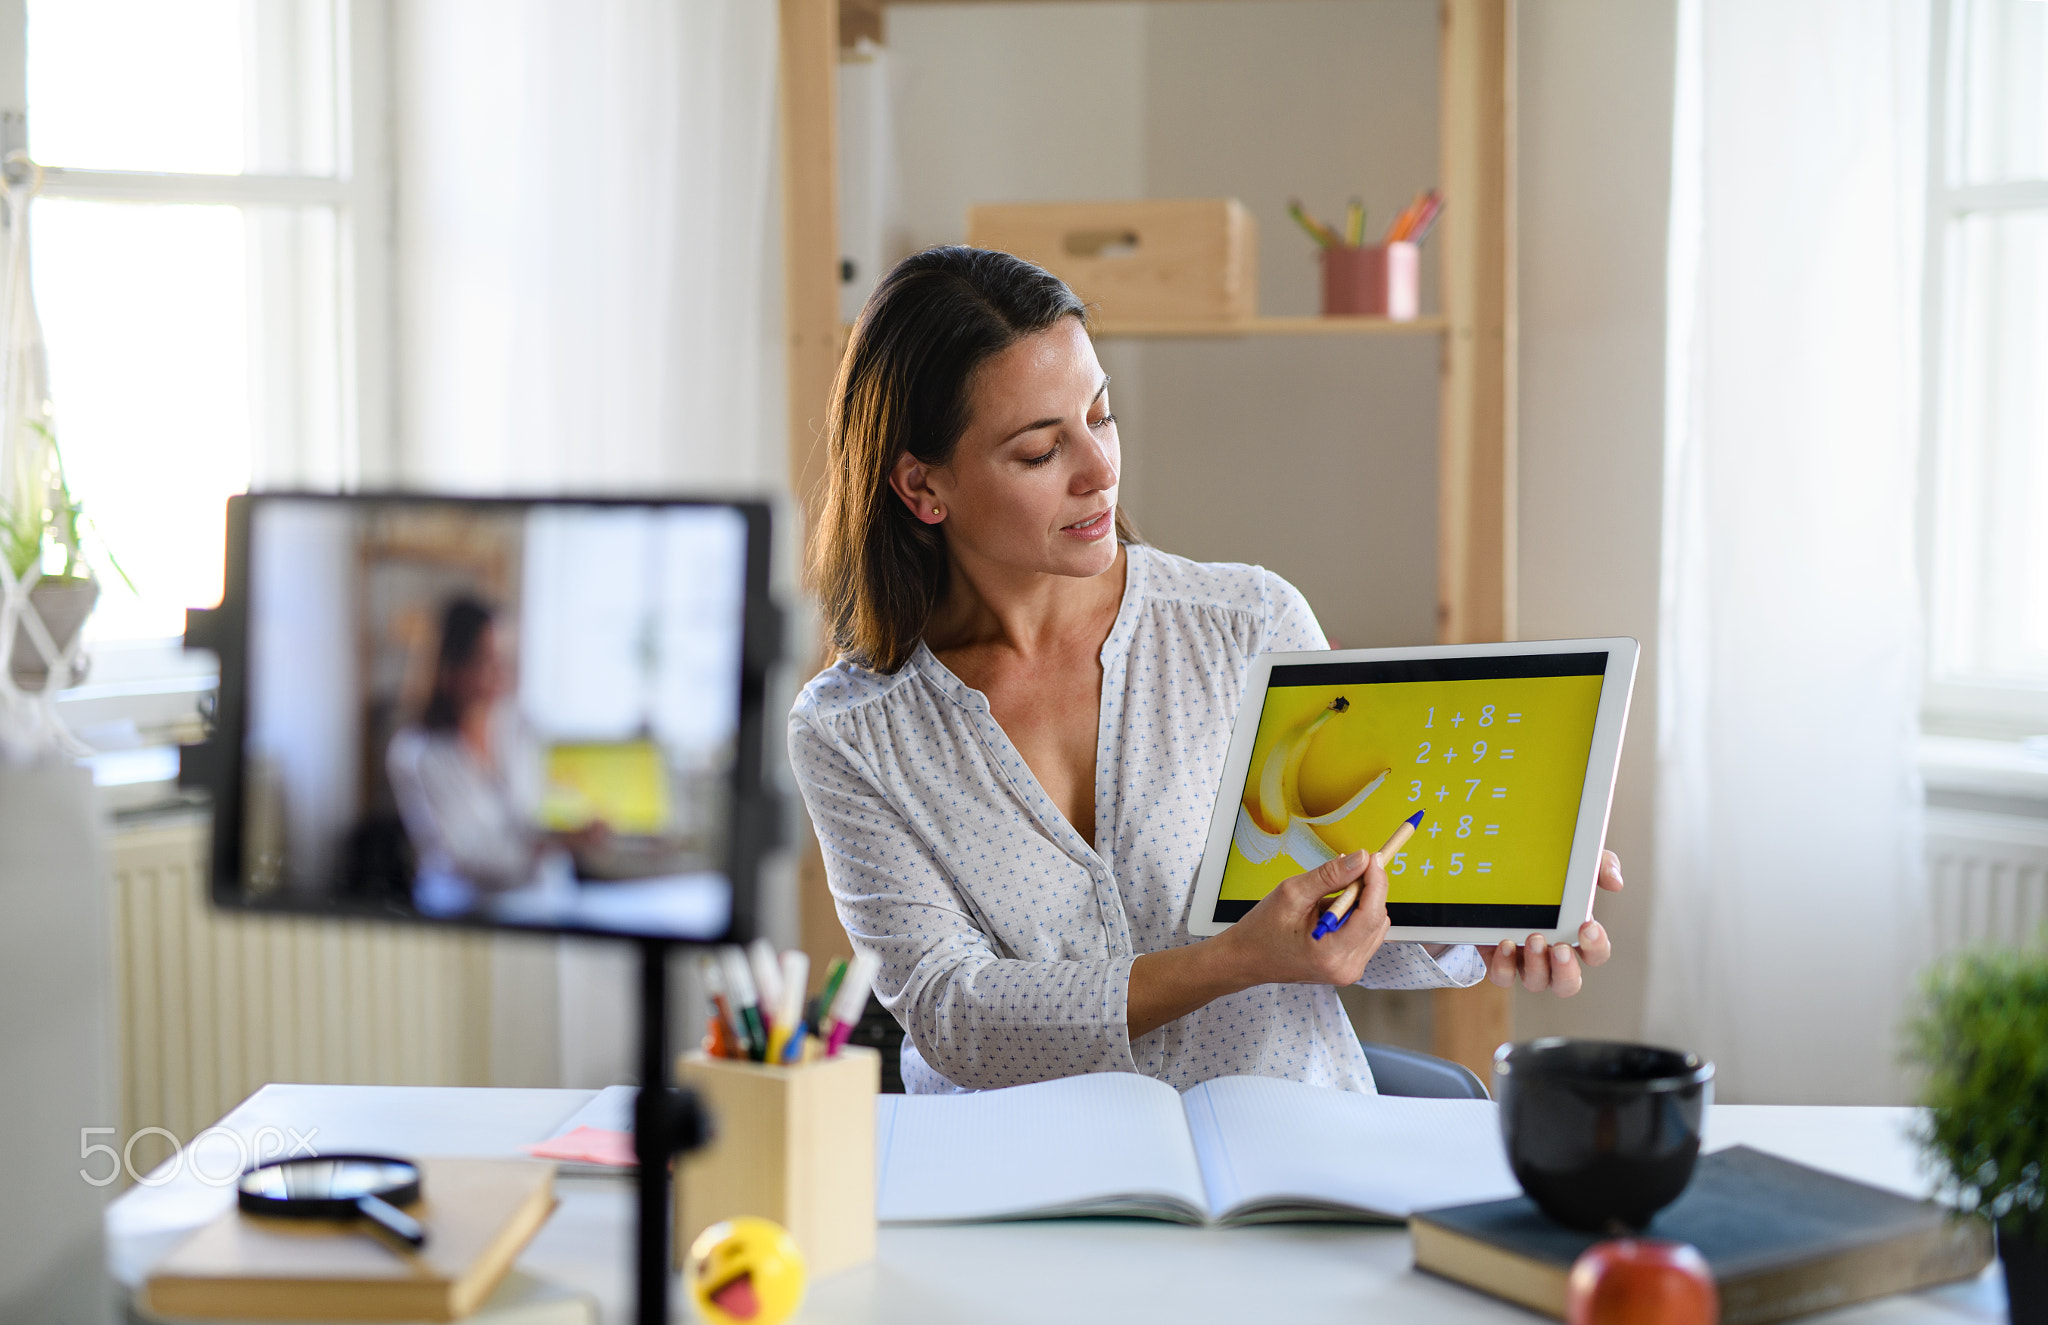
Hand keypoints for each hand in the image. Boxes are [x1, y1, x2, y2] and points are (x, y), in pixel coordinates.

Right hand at [1128, 851, 1392, 1039]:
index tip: (1372, 858)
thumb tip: (1360, 859)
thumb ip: (1330, 876)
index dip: (1376, 881)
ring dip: (1361, 903)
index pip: (1370, 913)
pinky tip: (1331, 911)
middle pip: (1377, 917)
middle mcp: (1346, 967)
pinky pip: (1366, 934)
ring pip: (1375, 924)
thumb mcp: (1292, 894)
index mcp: (1331, 953)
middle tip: (1348, 869)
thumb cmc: (1262, 930)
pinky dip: (1355, 916)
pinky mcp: (1348, 967)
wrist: (1246, 959)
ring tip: (1328, 898)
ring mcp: (1349, 970)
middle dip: (1368, 889)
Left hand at [1485, 849, 1623, 996]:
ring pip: (1536, 982)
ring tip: (1533, 938)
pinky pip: (1503, 976)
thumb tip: (1615, 882)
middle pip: (1568, 983)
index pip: (1596, 953)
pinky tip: (1504, 944)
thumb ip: (1601, 865)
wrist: (1497, 872)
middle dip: (1566, 969)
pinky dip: (1504, 966)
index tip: (1588, 927)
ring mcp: (1525, 960)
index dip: (1596, 946)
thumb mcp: (1574, 862)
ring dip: (1537, 965)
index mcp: (1575, 936)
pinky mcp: (1499, 959)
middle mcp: (1552, 955)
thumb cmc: (1546, 874)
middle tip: (1561, 948)